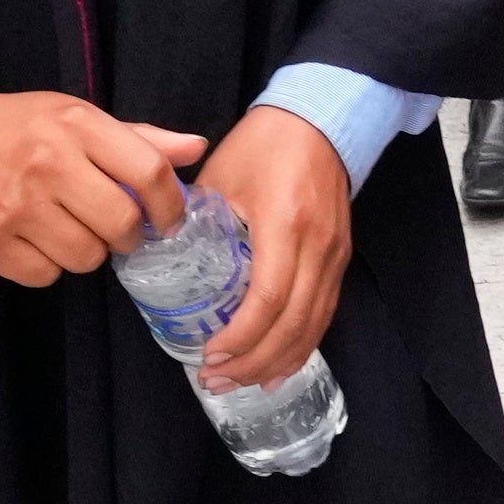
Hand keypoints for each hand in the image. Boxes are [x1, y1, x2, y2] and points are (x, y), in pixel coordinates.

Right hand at [0, 91, 199, 283]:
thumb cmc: (8, 130)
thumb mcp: (70, 116)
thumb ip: (135, 137)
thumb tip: (195, 148)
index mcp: (74, 124)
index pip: (149, 172)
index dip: (170, 204)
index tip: (168, 219)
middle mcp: (47, 163)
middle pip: (123, 224)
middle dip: (128, 235)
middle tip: (116, 229)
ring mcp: (16, 205)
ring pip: (87, 257)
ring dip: (86, 251)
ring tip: (65, 228)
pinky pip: (45, 275)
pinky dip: (46, 266)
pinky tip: (32, 240)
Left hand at [193, 104, 354, 393]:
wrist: (322, 119)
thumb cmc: (266, 143)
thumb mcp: (222, 174)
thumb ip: (196, 217)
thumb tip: (162, 256)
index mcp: (285, 224)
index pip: (269, 297)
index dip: (241, 336)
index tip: (210, 356)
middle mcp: (318, 247)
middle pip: (293, 323)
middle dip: (254, 361)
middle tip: (215, 381)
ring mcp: (336, 256)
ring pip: (314, 326)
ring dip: (278, 361)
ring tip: (242, 384)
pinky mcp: (341, 259)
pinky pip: (324, 314)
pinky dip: (302, 346)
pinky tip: (279, 367)